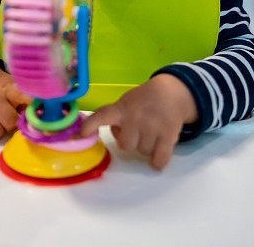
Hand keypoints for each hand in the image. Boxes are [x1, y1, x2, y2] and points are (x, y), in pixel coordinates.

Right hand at [0, 66, 31, 140]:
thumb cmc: (3, 87)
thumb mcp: (16, 87)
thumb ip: (28, 99)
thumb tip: (42, 113)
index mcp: (9, 88)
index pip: (20, 94)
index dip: (28, 101)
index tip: (37, 107)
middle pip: (9, 122)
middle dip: (11, 123)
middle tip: (9, 116)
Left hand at [80, 74, 198, 169]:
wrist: (171, 92)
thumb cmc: (143, 101)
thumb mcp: (126, 103)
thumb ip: (116, 117)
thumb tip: (113, 135)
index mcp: (122, 108)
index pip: (102, 115)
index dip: (90, 125)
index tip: (81, 134)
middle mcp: (135, 117)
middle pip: (126, 145)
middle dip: (131, 141)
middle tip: (138, 130)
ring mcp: (152, 126)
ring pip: (142, 152)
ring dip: (147, 146)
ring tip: (152, 131)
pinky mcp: (168, 135)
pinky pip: (158, 159)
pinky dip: (158, 160)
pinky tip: (159, 150)